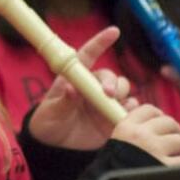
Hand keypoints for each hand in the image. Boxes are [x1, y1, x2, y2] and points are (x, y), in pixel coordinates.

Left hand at [29, 26, 134, 149]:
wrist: (54, 147)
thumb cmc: (48, 122)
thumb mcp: (50, 112)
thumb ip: (63, 101)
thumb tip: (72, 90)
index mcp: (75, 78)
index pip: (88, 55)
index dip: (100, 42)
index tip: (114, 31)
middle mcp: (93, 87)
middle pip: (112, 77)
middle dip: (113, 82)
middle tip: (108, 94)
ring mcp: (104, 102)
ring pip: (124, 91)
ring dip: (123, 95)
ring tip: (114, 105)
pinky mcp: (113, 118)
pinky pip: (130, 109)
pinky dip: (131, 110)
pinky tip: (124, 115)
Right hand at [111, 104, 179, 165]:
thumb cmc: (114, 167)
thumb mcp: (117, 141)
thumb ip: (134, 129)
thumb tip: (156, 119)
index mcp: (127, 127)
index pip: (149, 109)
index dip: (157, 116)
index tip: (158, 125)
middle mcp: (141, 135)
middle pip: (169, 122)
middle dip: (171, 131)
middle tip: (169, 141)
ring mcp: (155, 150)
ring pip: (179, 140)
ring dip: (176, 149)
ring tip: (167, 157)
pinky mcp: (166, 166)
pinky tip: (170, 169)